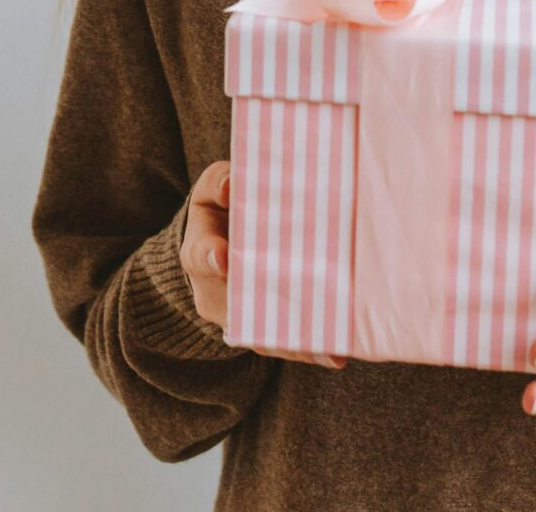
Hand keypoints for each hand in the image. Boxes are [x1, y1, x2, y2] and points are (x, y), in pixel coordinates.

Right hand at [181, 161, 346, 369]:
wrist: (219, 242)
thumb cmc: (221, 209)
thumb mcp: (214, 189)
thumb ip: (221, 183)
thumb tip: (232, 186)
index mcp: (199, 250)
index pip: (200, 255)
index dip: (211, 256)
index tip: (223, 256)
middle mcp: (214, 292)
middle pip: (239, 306)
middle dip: (269, 310)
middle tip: (301, 314)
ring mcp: (237, 315)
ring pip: (263, 333)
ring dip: (296, 342)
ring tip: (331, 349)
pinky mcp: (260, 327)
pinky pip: (281, 343)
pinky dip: (307, 349)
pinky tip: (337, 353)